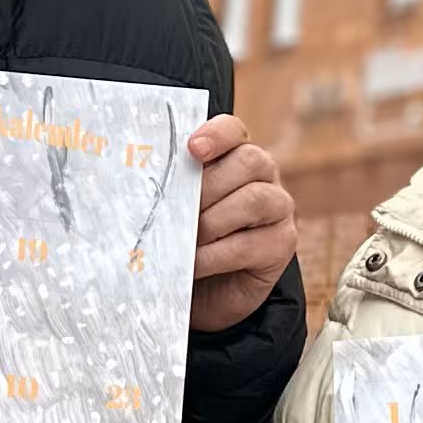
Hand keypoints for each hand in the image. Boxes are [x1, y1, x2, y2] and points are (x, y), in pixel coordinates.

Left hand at [184, 113, 296, 332]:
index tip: (192, 149)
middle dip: (207, 187)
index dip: (216, 134)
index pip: (233, 130)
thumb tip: (141, 183)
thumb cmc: (185, 240)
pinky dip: (215, 255)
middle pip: (248, 161)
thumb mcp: (174, 210)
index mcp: (234, 156)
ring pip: (254, 199)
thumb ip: (170, 189)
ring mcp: (278, 209)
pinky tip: (194, 264)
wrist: (204, 292)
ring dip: (211, 222)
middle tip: (176, 211)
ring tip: (184, 242)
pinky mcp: (282, 244)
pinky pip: (250, 243)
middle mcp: (263, 176)